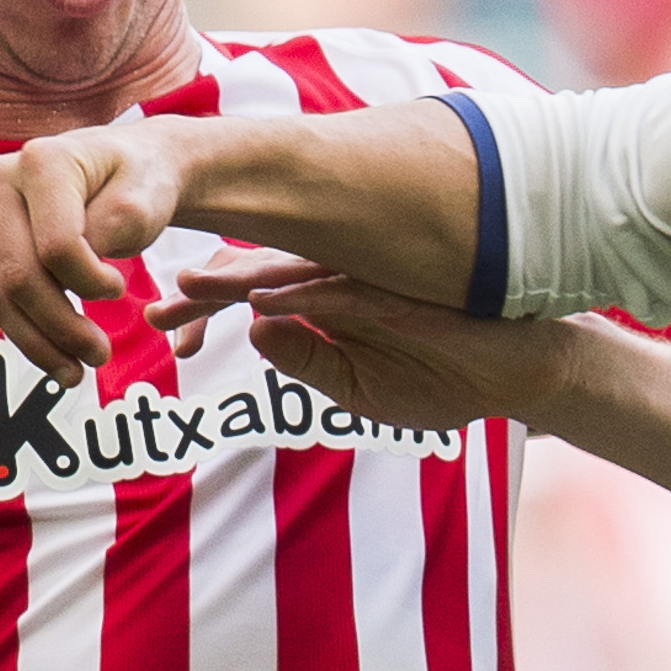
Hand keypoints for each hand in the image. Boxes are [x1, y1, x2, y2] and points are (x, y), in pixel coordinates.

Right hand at [0, 121, 192, 386]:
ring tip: (76, 373)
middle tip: (100, 357)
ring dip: (38, 342)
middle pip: (18, 275)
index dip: (89, 283)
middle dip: (60, 327)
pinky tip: (56, 356)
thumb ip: (114, 227)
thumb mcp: (144, 199)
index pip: (56, 246)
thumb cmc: (139, 181)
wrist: (125, 168)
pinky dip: (26, 332)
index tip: (120, 290)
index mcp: (42, 161)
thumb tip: (80, 263)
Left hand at [169, 250, 591, 438]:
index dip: (202, 310)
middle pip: (254, 280)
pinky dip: (297, 296)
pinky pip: (337, 292)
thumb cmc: (445, 382)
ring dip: (235, 285)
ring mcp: (363, 286)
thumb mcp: (360, 392)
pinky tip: (261, 302)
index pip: (249, 301)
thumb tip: (251, 336)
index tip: (158, 328)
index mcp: (323, 309)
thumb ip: (307, 365)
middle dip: (201, 295)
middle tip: (153, 308)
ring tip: (188, 290)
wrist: (517, 376)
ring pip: (286, 278)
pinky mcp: (393, 295)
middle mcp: (335, 287)